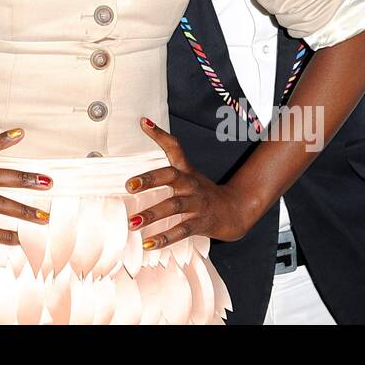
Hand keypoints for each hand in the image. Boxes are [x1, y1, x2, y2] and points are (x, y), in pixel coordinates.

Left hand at [126, 117, 247, 247]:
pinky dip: (165, 238)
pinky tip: (149, 244)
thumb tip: (143, 121)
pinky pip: (182, 231)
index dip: (160, 134)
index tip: (143, 123)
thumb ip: (166, 147)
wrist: (235, 210)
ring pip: (174, 207)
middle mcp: (190, 185)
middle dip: (149, 181)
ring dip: (152, 215)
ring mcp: (196, 204)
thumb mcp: (186, 169)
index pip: (174, 147)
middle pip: (171, 177)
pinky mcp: (201, 223)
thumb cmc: (201, 189)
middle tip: (129, 186)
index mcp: (185, 171)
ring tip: (132, 223)